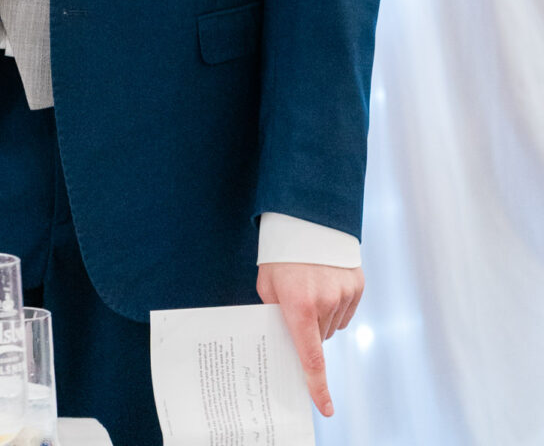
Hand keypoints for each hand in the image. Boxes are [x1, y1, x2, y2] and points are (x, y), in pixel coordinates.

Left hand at [256, 262, 363, 417]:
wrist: (307, 217)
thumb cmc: (281, 253)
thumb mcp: (268, 284)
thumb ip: (276, 313)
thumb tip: (287, 337)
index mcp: (299, 305)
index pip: (311, 356)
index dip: (317, 385)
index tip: (325, 407)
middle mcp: (325, 302)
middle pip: (320, 339)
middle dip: (308, 330)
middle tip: (298, 305)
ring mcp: (344, 293)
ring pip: (334, 326)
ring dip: (323, 317)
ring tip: (311, 288)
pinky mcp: (357, 285)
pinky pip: (346, 311)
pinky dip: (337, 306)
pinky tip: (326, 285)